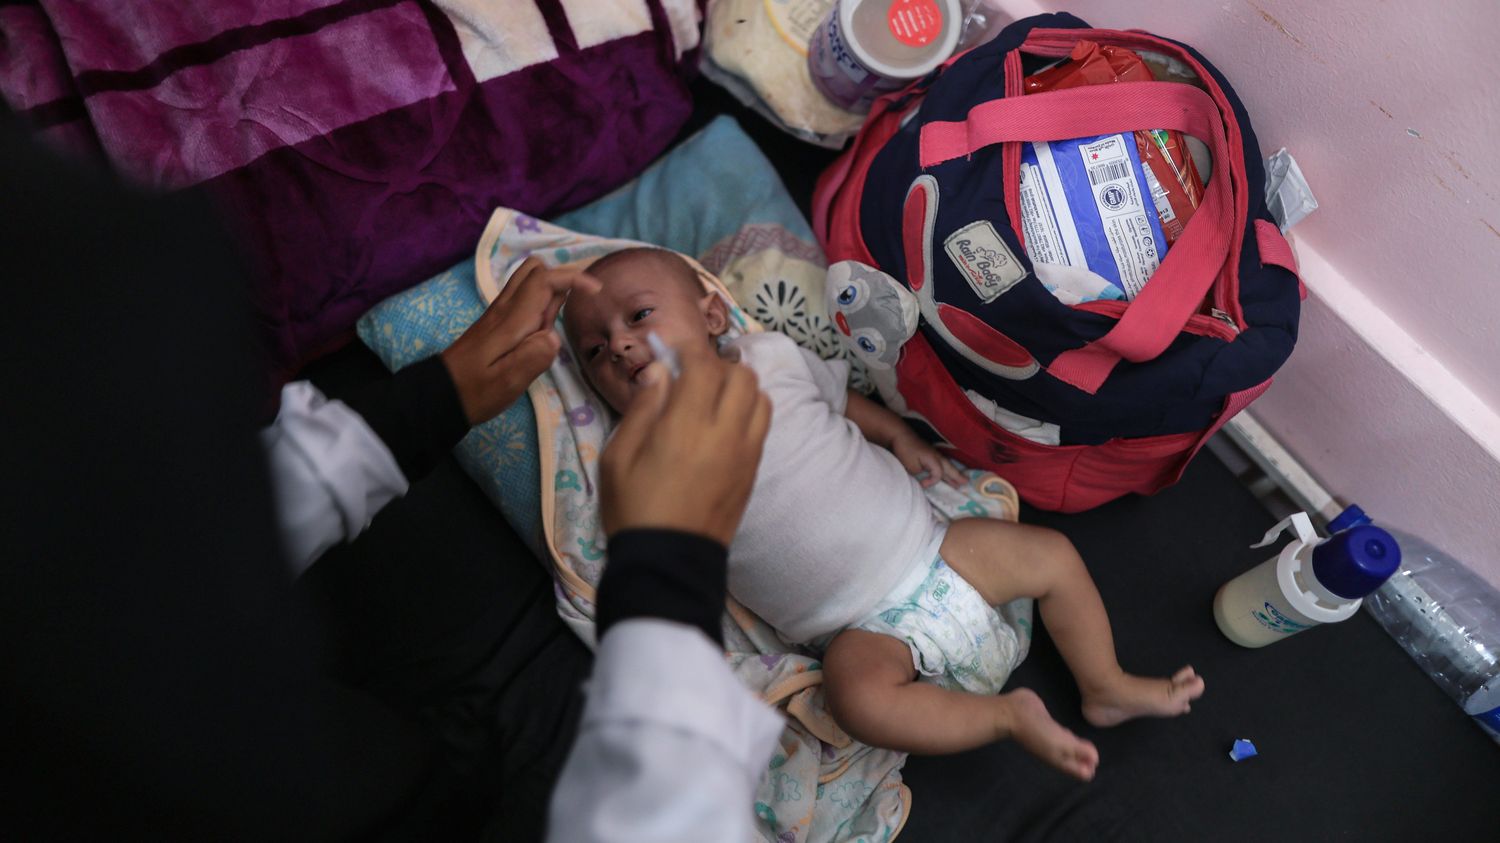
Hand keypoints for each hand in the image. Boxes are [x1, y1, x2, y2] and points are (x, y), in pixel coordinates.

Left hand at [441, 257, 600, 425]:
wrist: (440, 395)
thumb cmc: (475, 392)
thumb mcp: (507, 383)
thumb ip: (533, 357)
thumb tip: (553, 335)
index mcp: (512, 320)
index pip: (544, 280)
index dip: (573, 278)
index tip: (596, 290)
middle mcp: (506, 309)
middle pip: (534, 269)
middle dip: (562, 275)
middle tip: (578, 302)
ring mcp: (500, 314)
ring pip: (529, 280)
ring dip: (552, 288)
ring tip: (562, 317)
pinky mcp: (498, 324)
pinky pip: (524, 298)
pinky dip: (542, 301)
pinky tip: (545, 327)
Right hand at [600, 350, 772, 545]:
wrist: (668, 562)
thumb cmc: (634, 509)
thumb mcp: (618, 457)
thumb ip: (642, 408)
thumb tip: (660, 371)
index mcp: (685, 426)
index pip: (703, 365)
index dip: (689, 349)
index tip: (674, 349)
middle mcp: (724, 433)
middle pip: (741, 374)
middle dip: (717, 365)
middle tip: (692, 375)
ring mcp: (745, 452)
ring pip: (760, 396)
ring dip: (739, 387)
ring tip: (712, 396)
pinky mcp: (754, 470)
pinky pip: (763, 424)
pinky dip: (749, 410)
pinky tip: (724, 423)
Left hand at [890, 428, 965, 487]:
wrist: (899, 435)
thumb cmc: (905, 450)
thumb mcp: (911, 466)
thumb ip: (920, 474)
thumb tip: (924, 476)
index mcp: (933, 459)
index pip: (939, 474)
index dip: (932, 481)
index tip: (922, 484)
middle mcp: (936, 456)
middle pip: (949, 468)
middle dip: (957, 476)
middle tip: (966, 483)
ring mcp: (934, 454)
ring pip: (947, 465)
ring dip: (953, 473)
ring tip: (961, 480)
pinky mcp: (929, 453)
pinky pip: (942, 463)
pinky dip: (947, 469)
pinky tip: (948, 472)